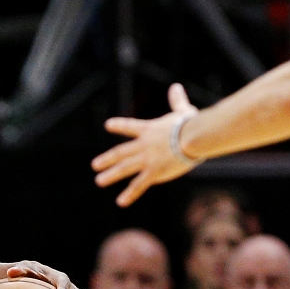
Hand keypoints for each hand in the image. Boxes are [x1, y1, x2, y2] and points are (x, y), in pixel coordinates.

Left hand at [92, 83, 199, 206]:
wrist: (194, 137)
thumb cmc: (192, 123)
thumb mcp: (182, 111)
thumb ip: (176, 101)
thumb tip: (175, 87)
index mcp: (149, 130)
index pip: (130, 127)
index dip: (119, 125)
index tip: (108, 125)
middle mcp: (143, 145)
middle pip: (120, 152)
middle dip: (107, 159)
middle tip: (95, 165)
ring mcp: (147, 160)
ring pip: (124, 169)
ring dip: (111, 175)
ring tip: (99, 181)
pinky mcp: (154, 172)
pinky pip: (139, 185)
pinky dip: (130, 194)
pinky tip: (120, 202)